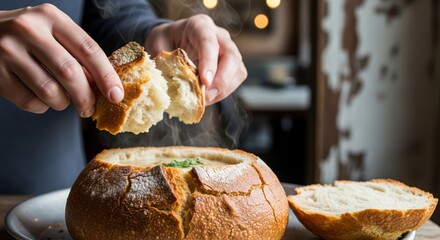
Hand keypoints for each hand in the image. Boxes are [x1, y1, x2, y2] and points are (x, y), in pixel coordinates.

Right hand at [0, 4, 123, 116]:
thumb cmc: (30, 37)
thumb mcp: (53, 33)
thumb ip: (78, 54)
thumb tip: (106, 88)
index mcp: (51, 17)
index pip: (88, 49)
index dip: (106, 76)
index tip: (116, 96)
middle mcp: (28, 30)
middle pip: (70, 72)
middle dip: (85, 97)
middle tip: (89, 109)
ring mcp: (8, 50)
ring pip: (49, 91)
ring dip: (62, 103)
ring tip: (62, 100)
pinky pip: (29, 101)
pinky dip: (41, 107)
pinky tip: (40, 98)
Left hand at [145, 14, 246, 104]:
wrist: (171, 40)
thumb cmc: (165, 41)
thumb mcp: (158, 46)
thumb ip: (166, 61)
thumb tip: (171, 83)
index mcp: (199, 26)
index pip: (209, 41)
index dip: (209, 62)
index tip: (205, 81)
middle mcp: (219, 36)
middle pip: (231, 56)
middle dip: (221, 79)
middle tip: (206, 96)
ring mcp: (228, 50)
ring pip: (237, 70)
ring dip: (223, 89)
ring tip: (204, 99)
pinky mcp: (232, 64)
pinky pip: (236, 79)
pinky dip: (224, 92)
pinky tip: (208, 97)